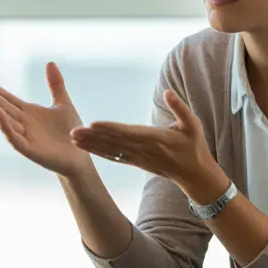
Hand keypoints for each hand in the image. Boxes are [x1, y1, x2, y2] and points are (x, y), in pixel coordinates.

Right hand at [0, 63, 91, 177]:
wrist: (79, 157)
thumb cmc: (70, 132)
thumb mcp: (63, 103)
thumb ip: (55, 84)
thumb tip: (49, 62)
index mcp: (27, 112)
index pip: (5, 97)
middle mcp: (22, 123)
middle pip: (1, 105)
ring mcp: (24, 136)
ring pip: (4, 120)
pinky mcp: (29, 149)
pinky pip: (13, 136)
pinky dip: (5, 125)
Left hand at [70, 88, 223, 192]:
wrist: (194, 175)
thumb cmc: (194, 147)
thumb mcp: (193, 125)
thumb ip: (180, 108)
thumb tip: (168, 92)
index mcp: (156, 138)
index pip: (129, 132)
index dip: (111, 129)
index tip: (94, 124)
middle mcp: (143, 149)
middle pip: (114, 142)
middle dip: (93, 137)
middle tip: (73, 131)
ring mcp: (138, 158)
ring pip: (111, 150)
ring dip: (91, 145)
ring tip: (73, 138)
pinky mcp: (135, 162)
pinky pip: (114, 157)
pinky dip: (98, 152)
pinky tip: (84, 148)